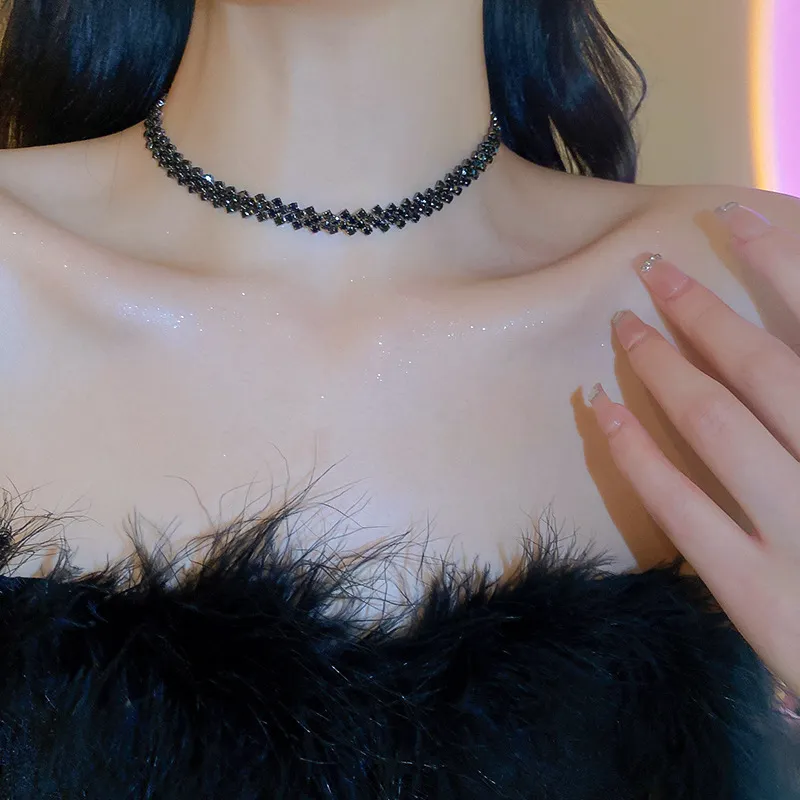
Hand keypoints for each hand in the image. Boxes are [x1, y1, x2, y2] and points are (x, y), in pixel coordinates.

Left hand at [588, 202, 799, 699]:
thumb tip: (771, 359)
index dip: (780, 264)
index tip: (734, 216)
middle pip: (762, 365)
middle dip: (704, 306)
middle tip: (652, 268)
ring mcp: (799, 531)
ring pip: (716, 422)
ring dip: (664, 365)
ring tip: (625, 325)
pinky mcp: (755, 590)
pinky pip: (680, 505)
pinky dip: (636, 451)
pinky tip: (604, 409)